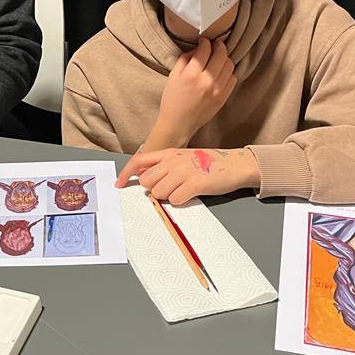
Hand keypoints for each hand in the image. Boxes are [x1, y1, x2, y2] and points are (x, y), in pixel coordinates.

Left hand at [115, 147, 259, 204]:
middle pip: (147, 181)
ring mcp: (184, 171)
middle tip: (170, 189)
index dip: (127, 174)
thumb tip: (145, 177)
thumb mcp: (183, 158)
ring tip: (183, 190)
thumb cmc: (209, 164)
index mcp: (169, 153)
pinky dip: (181, 201)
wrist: (236, 165)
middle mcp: (174, 161)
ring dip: (168, 197)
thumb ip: (165, 165)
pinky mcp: (195, 184)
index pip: (140, 161)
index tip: (119, 184)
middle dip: (154, 189)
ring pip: (159, 193)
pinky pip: (175, 200)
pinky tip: (191, 195)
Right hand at [143, 39, 234, 150]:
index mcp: (191, 75)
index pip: (204, 50)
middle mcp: (207, 81)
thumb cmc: (172, 101)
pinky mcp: (223, 98)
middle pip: (221, 55)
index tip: (203, 40)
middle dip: (218, 45)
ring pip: (229, 65)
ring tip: (218, 58)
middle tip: (215, 44)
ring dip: (224, 58)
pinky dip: (228, 72)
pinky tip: (220, 72)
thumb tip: (197, 49)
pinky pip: (232, 78)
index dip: (205, 42)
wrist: (178, 124)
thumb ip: (184, 60)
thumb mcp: (172, 77)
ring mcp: (218, 90)